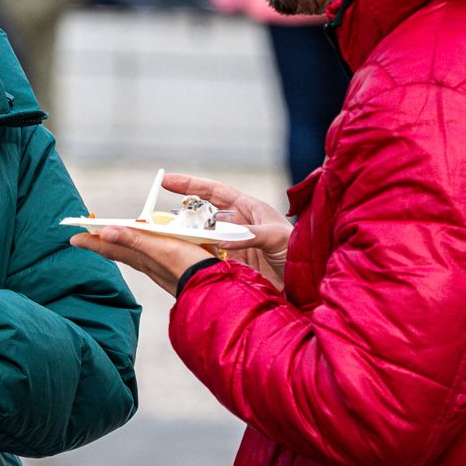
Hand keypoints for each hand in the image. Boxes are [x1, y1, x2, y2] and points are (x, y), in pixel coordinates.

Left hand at [70, 226, 211, 295]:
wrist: (215, 289)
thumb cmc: (189, 267)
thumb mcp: (161, 249)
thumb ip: (135, 239)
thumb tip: (105, 232)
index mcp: (141, 256)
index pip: (109, 247)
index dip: (91, 242)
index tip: (72, 237)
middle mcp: (147, 263)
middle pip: (118, 250)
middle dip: (102, 243)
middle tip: (86, 236)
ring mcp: (159, 267)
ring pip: (133, 254)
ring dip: (119, 246)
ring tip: (110, 240)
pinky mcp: (173, 268)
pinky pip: (149, 256)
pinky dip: (141, 249)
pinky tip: (146, 249)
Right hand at [164, 173, 291, 287]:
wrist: (309, 285)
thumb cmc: (301, 252)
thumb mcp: (279, 237)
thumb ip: (253, 234)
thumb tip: (224, 238)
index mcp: (248, 210)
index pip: (214, 192)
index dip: (190, 185)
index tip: (166, 180)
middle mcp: (237, 227)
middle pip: (201, 217)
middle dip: (179, 216)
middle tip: (156, 220)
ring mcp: (232, 248)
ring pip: (200, 240)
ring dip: (184, 240)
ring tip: (162, 240)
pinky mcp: (231, 268)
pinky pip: (207, 261)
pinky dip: (194, 261)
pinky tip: (182, 262)